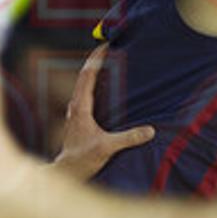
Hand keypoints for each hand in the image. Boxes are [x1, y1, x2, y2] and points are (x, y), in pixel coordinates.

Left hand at [53, 44, 154, 180]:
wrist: (66, 172)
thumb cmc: (81, 159)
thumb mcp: (106, 148)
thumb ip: (128, 138)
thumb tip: (150, 130)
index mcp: (80, 108)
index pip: (87, 76)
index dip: (96, 59)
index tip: (105, 45)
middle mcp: (75, 106)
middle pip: (84, 75)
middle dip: (95, 59)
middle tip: (108, 46)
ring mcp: (74, 112)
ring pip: (82, 84)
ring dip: (93, 70)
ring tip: (106, 61)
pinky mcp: (77, 118)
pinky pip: (84, 93)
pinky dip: (92, 82)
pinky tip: (101, 84)